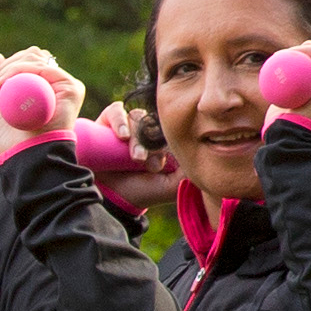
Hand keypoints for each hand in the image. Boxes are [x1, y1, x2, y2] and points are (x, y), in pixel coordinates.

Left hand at [0, 46, 85, 154]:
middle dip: (7, 67)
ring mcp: (66, 83)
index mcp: (43, 84)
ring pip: (36, 58)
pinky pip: (44, 68)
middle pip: (31, 55)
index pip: (26, 60)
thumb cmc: (12, 137)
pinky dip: (21, 71)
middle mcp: (57, 82)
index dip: (7, 66)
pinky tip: (7, 85)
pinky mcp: (72, 87)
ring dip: (11, 70)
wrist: (26, 154)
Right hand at [87, 106, 182, 221]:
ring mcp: (127, 125)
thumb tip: (204, 153)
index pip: (169, 126)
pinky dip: (119, 121)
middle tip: (148, 165)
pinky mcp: (107, 122)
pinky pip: (115, 111)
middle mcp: (146, 129)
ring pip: (136, 117)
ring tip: (135, 158)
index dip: (166, 141)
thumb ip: (190, 169)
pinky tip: (122, 136)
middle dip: (151, 144)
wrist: (116, 199)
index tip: (162, 165)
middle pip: (153, 122)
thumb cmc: (146, 191)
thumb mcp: (174, 183)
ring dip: (137, 139)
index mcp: (164, 139)